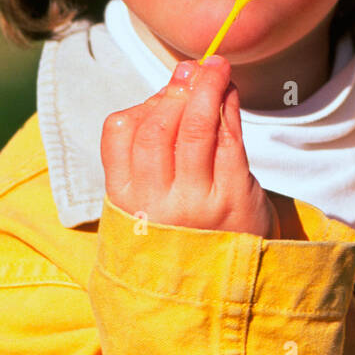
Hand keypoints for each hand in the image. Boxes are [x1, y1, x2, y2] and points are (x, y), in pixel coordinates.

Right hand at [99, 55, 277, 238]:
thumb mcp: (154, 196)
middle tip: (194, 70)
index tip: (164, 94)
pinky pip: (230, 142)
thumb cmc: (185, 229)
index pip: (119, 134)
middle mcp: (158, 203)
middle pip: (157, 129)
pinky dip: (230, 108)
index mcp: (127, 200)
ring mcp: (197, 203)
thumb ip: (158, 144)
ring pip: (194, 130)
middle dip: (176, 91)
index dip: (144, 104)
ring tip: (217, 67)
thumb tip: (182, 75)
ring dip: (206, 88)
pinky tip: (231, 93)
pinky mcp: (235, 200)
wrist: (223, 287)